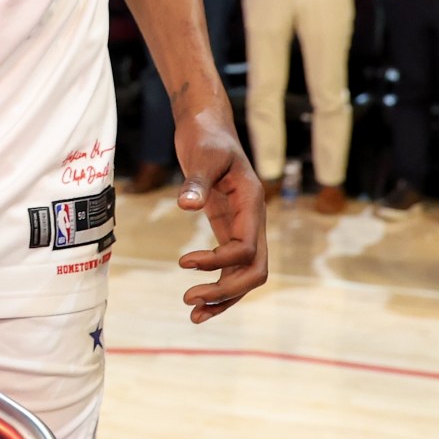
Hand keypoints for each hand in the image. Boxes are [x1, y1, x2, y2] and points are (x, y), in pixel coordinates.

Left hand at [172, 110, 268, 322]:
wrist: (207, 124)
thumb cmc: (206, 136)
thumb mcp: (201, 155)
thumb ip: (197, 181)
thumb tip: (187, 205)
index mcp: (252, 203)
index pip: (245, 249)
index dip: (216, 262)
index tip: (184, 261)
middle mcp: (253, 219)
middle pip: (254, 270)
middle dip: (225, 291)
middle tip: (189, 300)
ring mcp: (243, 226)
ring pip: (246, 274)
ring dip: (223, 297)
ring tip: (193, 314)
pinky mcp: (228, 228)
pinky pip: (231, 265)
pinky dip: (218, 284)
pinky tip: (197, 300)